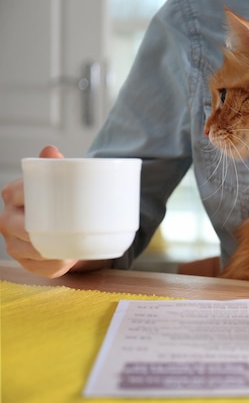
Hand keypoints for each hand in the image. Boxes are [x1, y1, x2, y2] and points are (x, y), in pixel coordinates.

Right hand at [0, 146, 80, 277]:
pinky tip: (67, 259)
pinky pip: (40, 267)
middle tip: (69, 227)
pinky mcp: (28, 263)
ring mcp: (14, 243)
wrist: (70, 227)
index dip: (32, 196)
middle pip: (20, 226)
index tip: (54, 199)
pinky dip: (55, 265)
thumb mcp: (61, 182)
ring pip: (29, 249)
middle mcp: (8, 219)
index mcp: (13, 194)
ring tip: (73, 245)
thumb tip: (50, 150)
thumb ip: (56, 166)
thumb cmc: (62, 201)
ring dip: (50, 249)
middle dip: (40, 229)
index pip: (17, 193)